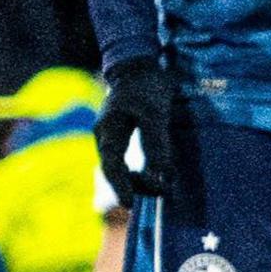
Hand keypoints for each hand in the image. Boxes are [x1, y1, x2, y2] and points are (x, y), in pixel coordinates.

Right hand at [94, 58, 173, 202]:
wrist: (139, 66)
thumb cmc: (146, 87)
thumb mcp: (154, 113)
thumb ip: (156, 142)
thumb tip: (161, 173)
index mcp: (108, 131)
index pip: (111, 166)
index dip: (121, 187)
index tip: (131, 205)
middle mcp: (106, 136)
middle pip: (115, 170)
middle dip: (135, 186)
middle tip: (160, 193)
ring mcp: (113, 135)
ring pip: (123, 166)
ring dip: (141, 178)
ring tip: (164, 184)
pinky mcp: (123, 134)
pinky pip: (129, 158)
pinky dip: (143, 168)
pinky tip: (159, 173)